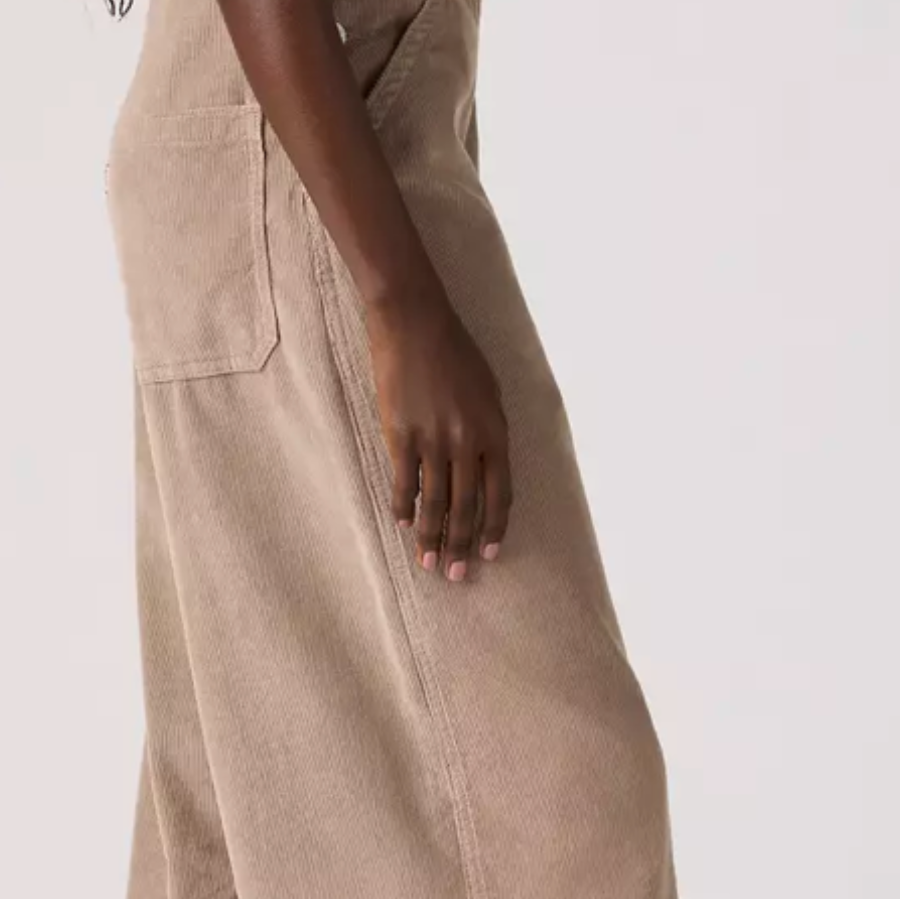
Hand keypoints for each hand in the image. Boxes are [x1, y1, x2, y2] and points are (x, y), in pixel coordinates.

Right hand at [365, 282, 511, 580]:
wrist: (414, 323)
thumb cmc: (456, 352)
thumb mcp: (489, 390)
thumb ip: (489, 432)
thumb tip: (484, 470)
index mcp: (495, 431)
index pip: (500, 493)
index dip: (494, 527)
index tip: (489, 553)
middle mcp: (467, 442)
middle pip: (467, 506)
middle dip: (463, 544)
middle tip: (458, 575)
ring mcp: (432, 440)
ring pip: (435, 502)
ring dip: (432, 536)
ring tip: (430, 562)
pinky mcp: (400, 435)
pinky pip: (403, 482)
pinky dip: (404, 507)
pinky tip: (404, 524)